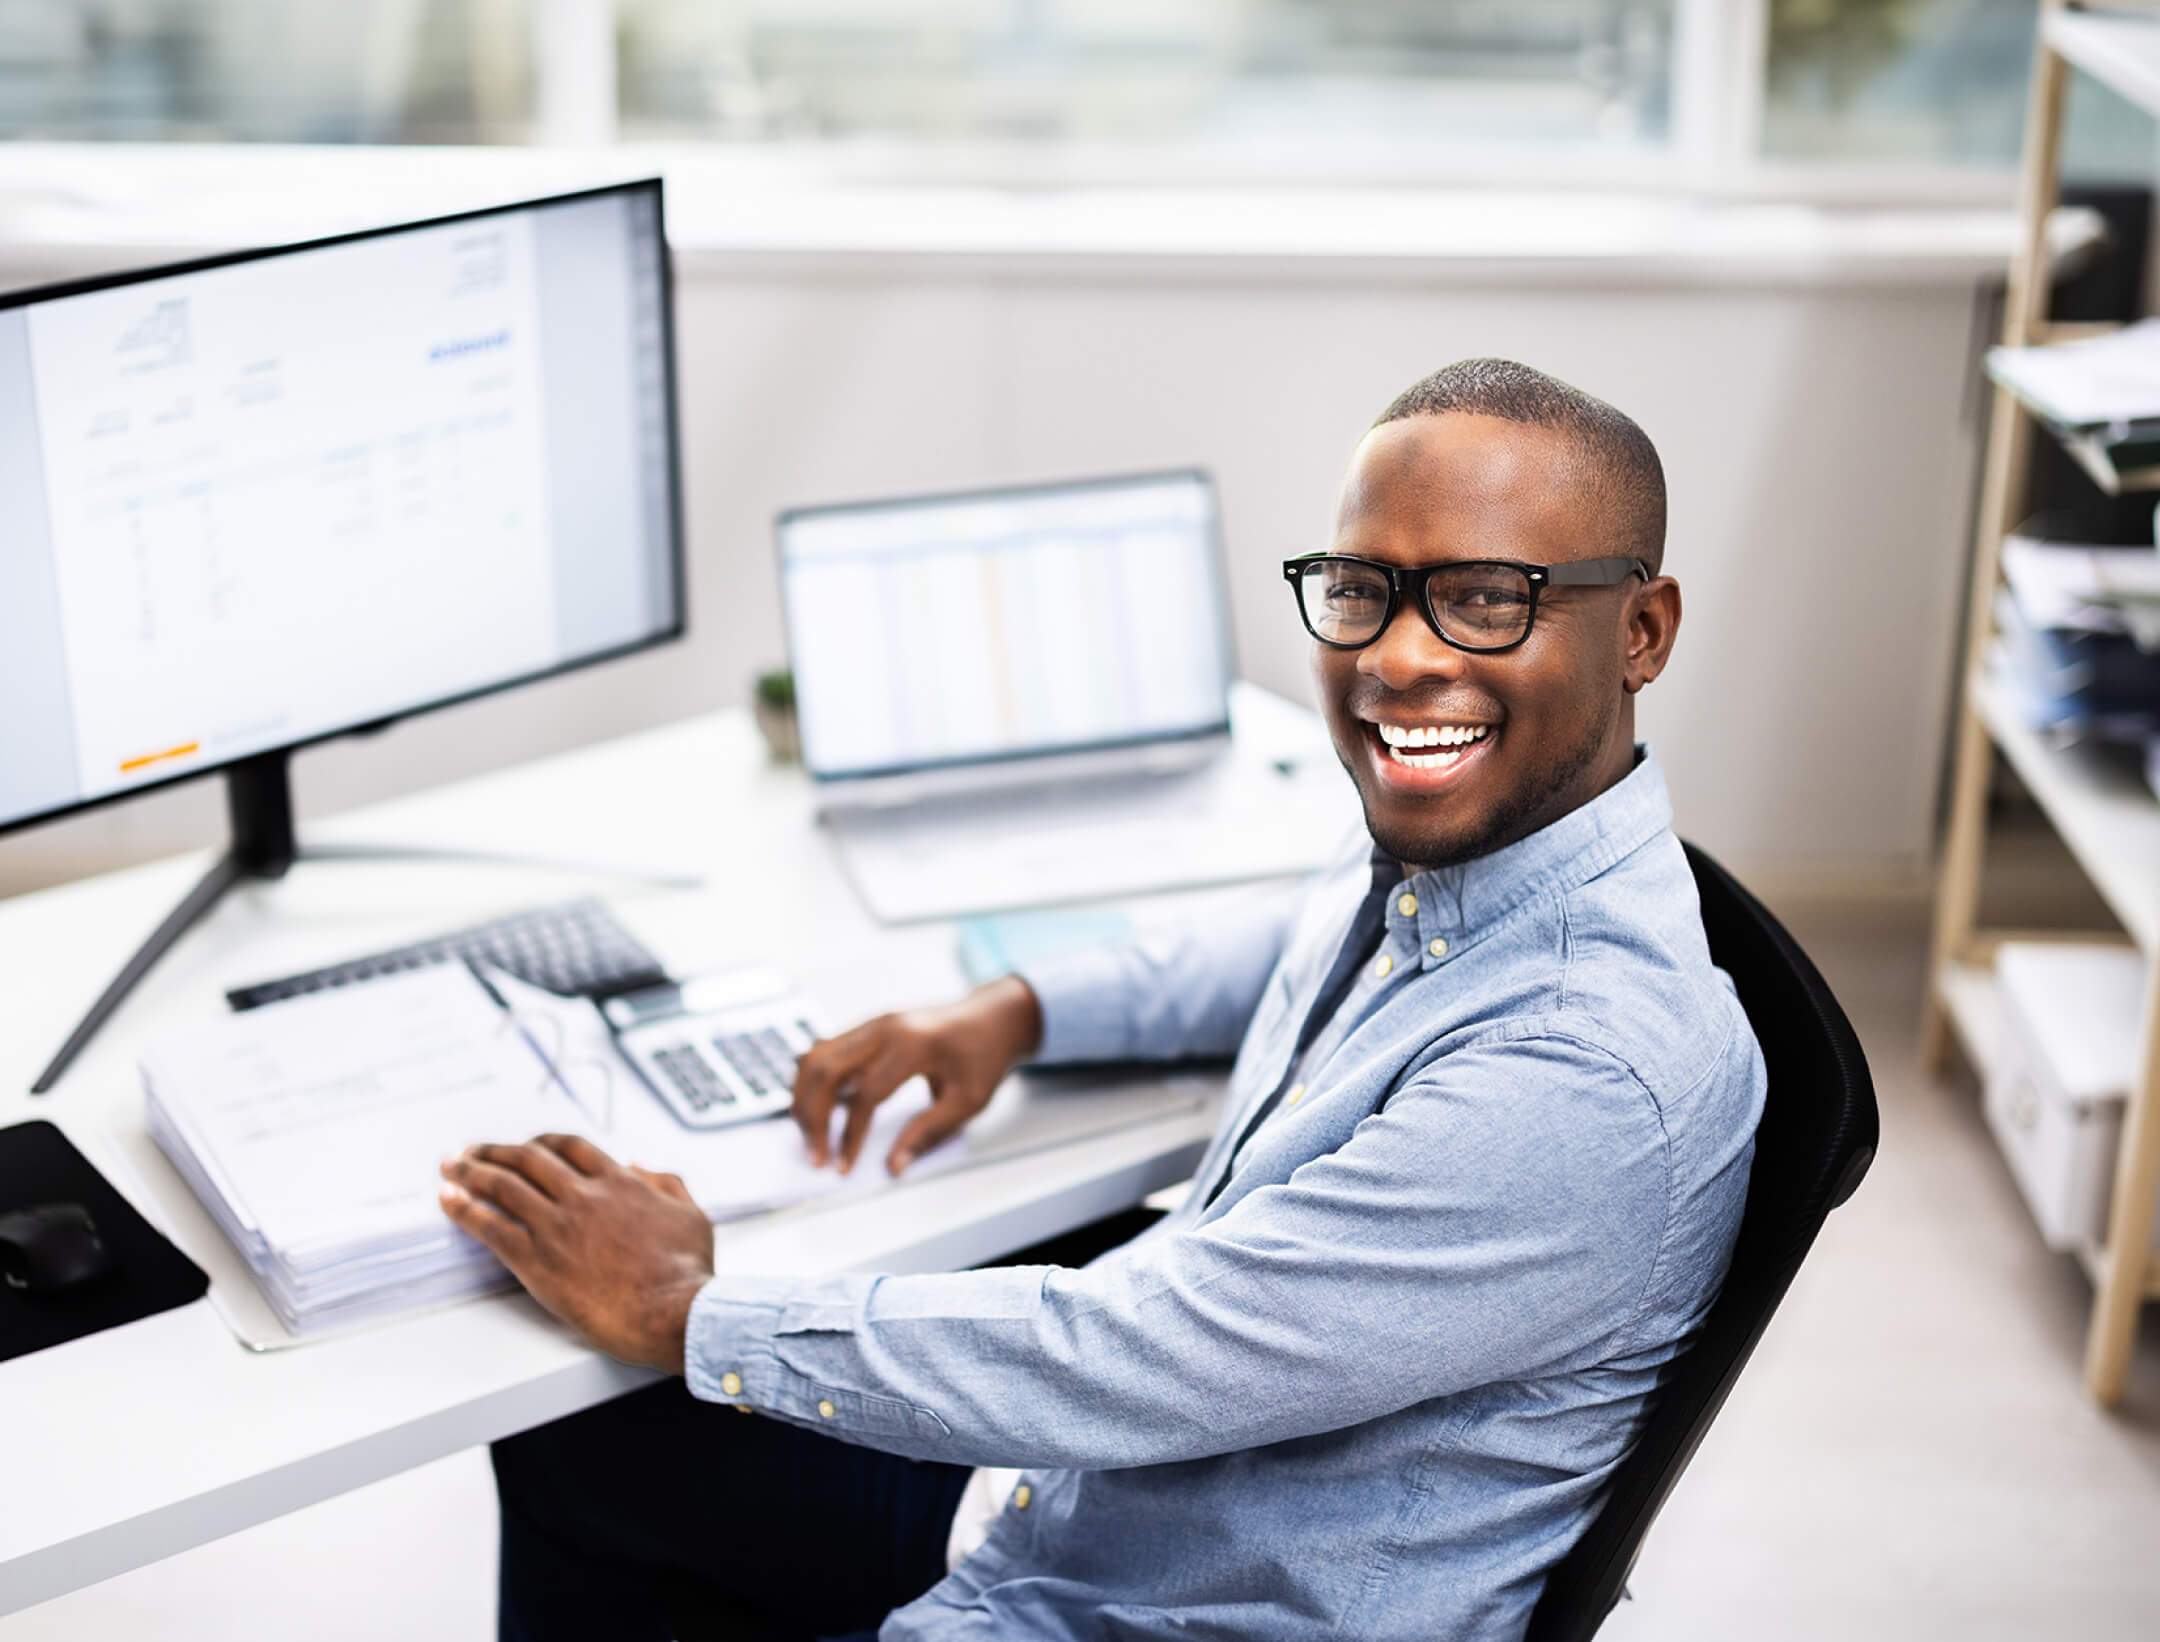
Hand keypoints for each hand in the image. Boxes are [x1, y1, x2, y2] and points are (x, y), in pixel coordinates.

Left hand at [438, 1133, 712, 1374]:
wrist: (672, 1312)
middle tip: (473, 1151)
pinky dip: (465, 1210)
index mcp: (619, 1183)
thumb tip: (641, 1168)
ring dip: (471, 1172)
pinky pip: (492, 1228)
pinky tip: (449, 1200)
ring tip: (450, 1166)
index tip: (525, 1145)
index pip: (570, 1147)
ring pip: (504, 1186)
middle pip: (528, 1159)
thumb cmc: (685, 1272)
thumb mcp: (691, 1215)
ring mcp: (558, 1228)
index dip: (541, 1141)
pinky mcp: (538, 1262)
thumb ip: (666, 1184)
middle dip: (495, 1150)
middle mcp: (583, 1197)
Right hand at [792, 975, 1042, 1175]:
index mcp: (912, 1044)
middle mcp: (883, 1028)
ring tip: (810, 1137)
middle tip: (815, 1157)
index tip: (843, 1167)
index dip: (850, 1136)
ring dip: (803, 1098)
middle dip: (811, 1118)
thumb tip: (894, 1166)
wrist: (993, 1017)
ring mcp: (871, 1023)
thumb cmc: (984, 1057)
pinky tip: (818, 1109)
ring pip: (814, 1057)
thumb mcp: (969, 1101)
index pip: (865, 1095)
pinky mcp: (866, 1028)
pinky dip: (813, 1081)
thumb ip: (929, 1132)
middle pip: (825, 1071)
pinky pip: (825, 1051)